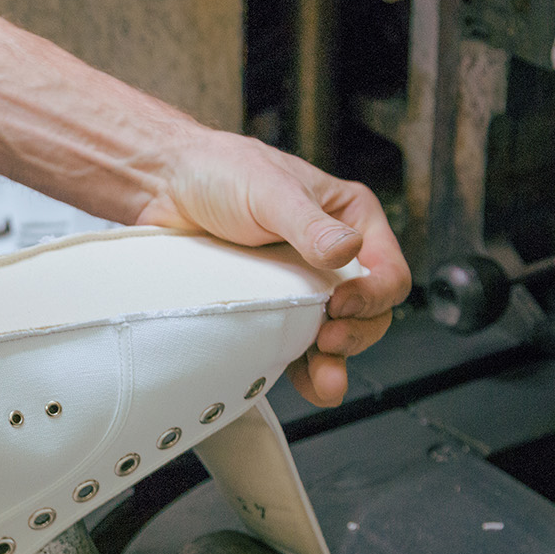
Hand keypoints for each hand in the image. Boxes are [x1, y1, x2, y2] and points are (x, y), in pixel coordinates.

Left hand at [136, 130, 411, 406]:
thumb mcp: (272, 192)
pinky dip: (306, 368)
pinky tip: (305, 381)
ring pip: (339, 335)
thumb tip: (347, 250)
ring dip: (336, 362)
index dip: (373, 295)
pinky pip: (300, 345)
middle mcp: (335, 256)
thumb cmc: (224, 172)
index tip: (341, 305)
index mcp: (351, 219)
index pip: (387, 271)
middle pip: (370, 312)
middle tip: (328, 339)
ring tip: (326, 380)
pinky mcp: (275, 308)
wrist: (167, 187)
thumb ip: (310, 225)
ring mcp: (304, 286)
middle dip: (357, 333)